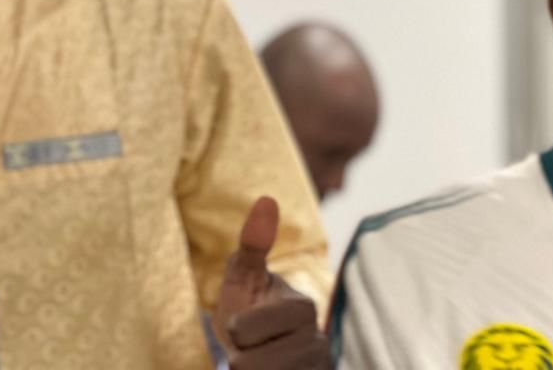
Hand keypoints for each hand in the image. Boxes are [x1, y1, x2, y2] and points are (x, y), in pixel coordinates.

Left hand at [214, 196, 328, 369]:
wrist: (257, 353)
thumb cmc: (249, 309)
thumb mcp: (243, 276)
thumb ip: (253, 243)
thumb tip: (267, 200)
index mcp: (301, 307)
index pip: (245, 328)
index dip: (234, 329)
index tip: (239, 325)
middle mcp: (317, 342)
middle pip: (252, 363)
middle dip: (240, 357)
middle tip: (247, 348)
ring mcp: (316, 367)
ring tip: (256, 362)